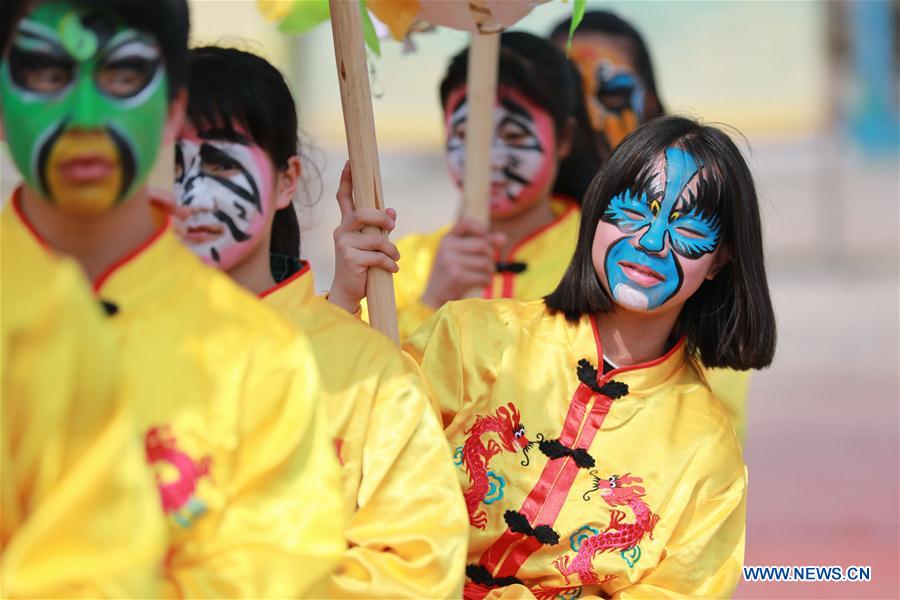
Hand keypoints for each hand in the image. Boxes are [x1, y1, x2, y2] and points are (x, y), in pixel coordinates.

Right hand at [328, 162, 399, 314]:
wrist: (348, 293)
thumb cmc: (362, 267)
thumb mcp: (372, 245)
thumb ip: (380, 228)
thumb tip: (392, 210)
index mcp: (347, 225)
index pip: (344, 198)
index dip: (347, 180)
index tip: (350, 162)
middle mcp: (342, 231)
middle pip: (362, 213)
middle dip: (381, 218)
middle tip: (392, 226)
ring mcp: (344, 245)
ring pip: (376, 239)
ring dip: (391, 249)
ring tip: (394, 258)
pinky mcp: (350, 259)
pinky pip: (378, 256)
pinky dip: (390, 263)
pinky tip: (392, 269)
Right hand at [421, 218, 504, 309]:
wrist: (434, 296)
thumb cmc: (452, 273)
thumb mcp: (461, 255)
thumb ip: (481, 244)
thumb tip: (503, 238)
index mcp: (447, 239)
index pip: (465, 222)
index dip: (480, 228)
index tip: (486, 237)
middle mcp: (447, 247)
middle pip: (483, 245)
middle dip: (491, 256)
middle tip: (487, 266)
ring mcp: (450, 261)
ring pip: (485, 262)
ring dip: (490, 271)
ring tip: (484, 275)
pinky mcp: (456, 276)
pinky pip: (483, 276)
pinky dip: (486, 281)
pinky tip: (481, 283)